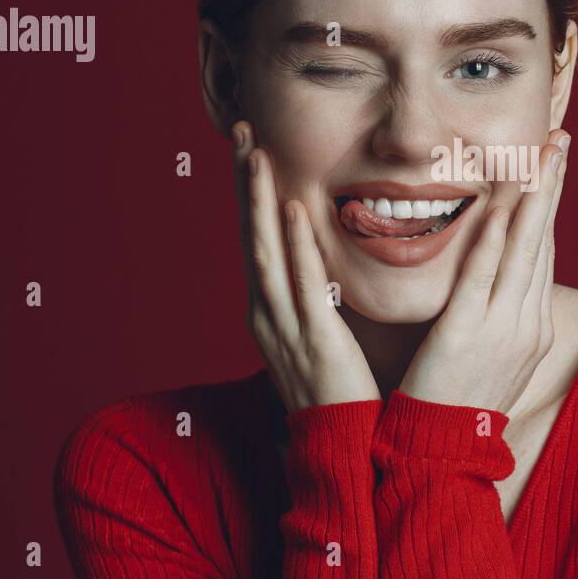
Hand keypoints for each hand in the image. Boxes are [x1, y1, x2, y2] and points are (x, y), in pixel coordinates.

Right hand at [231, 120, 380, 413]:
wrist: (337, 447)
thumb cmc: (333, 389)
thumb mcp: (315, 332)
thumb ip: (313, 296)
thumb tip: (319, 261)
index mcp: (269, 308)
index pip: (257, 238)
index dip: (251, 193)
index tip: (250, 149)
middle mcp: (266, 310)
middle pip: (251, 233)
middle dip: (246, 182)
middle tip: (241, 131)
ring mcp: (284, 325)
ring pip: (268, 250)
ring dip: (261, 200)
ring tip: (257, 154)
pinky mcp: (314, 338)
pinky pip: (303, 283)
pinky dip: (296, 244)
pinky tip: (294, 210)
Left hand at [396, 129, 569, 414]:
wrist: (440, 452)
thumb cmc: (456, 402)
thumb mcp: (491, 357)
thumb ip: (496, 315)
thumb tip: (496, 280)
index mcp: (532, 328)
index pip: (542, 253)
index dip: (548, 206)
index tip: (553, 165)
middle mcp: (526, 324)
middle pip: (542, 242)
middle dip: (552, 186)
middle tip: (559, 139)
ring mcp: (500, 329)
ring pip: (521, 251)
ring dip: (532, 197)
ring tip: (540, 154)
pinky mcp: (465, 335)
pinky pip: (482, 278)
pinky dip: (492, 239)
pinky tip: (497, 205)